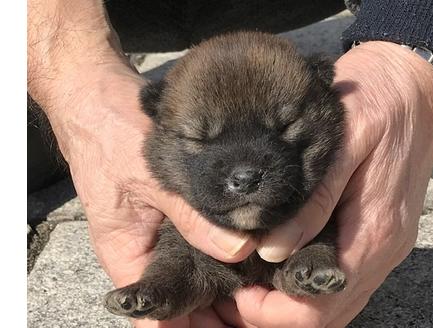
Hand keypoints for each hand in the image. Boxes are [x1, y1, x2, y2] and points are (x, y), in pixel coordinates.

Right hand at [28, 2, 255, 326]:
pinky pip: (205, 245)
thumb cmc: (112, 136)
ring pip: (199, 277)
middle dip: (223, 311)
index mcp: (127, 257)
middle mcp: (148, 252)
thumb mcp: (153, 179)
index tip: (237, 326)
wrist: (99, 98)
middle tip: (267, 308)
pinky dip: (229, 254)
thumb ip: (192, 216)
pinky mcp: (179, 213)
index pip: (159, 317)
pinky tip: (260, 256)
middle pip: (186, 303)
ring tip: (269, 292)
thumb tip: (238, 250)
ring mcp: (165, 234)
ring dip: (229, 288)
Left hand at [226, 41, 432, 326]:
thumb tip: (273, 250)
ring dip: (291, 304)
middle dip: (275, 314)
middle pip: (327, 314)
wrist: (414, 87)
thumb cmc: (378, 104)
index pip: (321, 307)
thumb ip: (314, 201)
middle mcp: (382, 249)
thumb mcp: (343, 143)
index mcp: (374, 232)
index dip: (272, 312)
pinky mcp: (377, 231)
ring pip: (336, 303)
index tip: (235, 294)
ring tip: (249, 285)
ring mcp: (383, 243)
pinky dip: (310, 286)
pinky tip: (280, 267)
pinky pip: (343, 279)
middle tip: (234, 293)